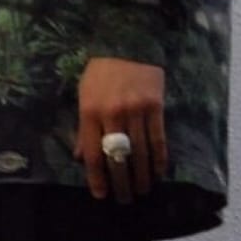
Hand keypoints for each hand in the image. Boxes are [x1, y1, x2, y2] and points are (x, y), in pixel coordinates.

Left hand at [74, 58, 167, 201]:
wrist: (128, 41)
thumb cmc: (101, 71)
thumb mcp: (84, 95)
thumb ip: (83, 127)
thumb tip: (82, 157)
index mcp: (90, 111)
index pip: (93, 154)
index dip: (97, 178)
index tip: (101, 195)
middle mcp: (112, 113)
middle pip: (117, 157)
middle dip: (120, 182)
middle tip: (124, 199)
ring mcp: (135, 110)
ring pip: (139, 152)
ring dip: (141, 176)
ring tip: (141, 191)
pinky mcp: (155, 106)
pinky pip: (158, 139)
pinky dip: (158, 159)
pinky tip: (157, 173)